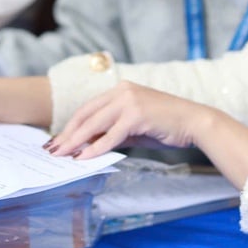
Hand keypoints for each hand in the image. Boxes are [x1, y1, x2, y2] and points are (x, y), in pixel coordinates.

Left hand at [46, 81, 220, 159]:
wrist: (194, 122)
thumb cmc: (166, 125)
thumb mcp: (134, 127)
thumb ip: (112, 132)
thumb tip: (89, 145)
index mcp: (120, 90)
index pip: (88, 108)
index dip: (71, 125)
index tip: (58, 140)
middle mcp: (122, 91)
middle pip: (86, 114)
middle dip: (67, 134)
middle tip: (52, 149)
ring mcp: (129, 101)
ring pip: (94, 123)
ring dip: (75, 141)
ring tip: (62, 154)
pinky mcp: (137, 115)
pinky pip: (110, 135)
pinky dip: (95, 147)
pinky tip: (83, 157)